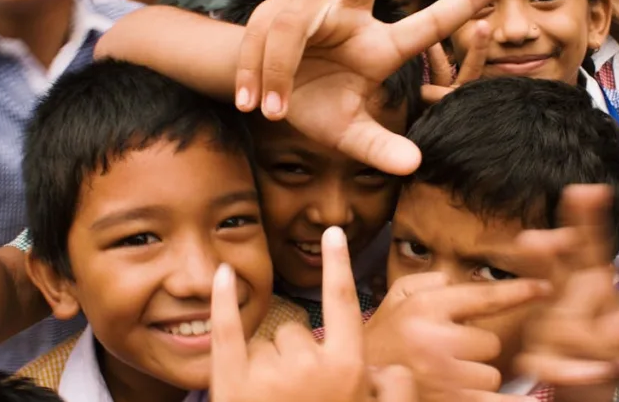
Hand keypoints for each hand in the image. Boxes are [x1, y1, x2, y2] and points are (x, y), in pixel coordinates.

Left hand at [210, 226, 416, 401]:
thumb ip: (396, 394)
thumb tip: (395, 368)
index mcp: (348, 370)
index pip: (344, 302)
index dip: (339, 264)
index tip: (335, 233)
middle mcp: (310, 365)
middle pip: (301, 330)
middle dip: (301, 356)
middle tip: (303, 398)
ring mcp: (268, 375)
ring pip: (270, 341)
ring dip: (271, 365)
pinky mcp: (231, 386)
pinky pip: (227, 332)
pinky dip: (222, 303)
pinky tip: (223, 275)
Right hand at [232, 0, 502, 175]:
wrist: (258, 97)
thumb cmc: (312, 108)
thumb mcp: (347, 135)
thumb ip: (380, 147)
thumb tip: (417, 167)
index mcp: (376, 47)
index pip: (423, 25)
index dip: (460, 5)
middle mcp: (346, 16)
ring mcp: (309, 9)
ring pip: (289, 28)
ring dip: (276, 73)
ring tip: (268, 111)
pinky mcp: (271, 12)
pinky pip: (265, 38)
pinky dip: (256, 74)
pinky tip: (249, 101)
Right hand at [364, 273, 552, 401]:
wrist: (349, 385)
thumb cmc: (376, 343)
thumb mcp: (392, 302)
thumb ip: (424, 283)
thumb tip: (452, 278)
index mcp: (424, 309)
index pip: (482, 297)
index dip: (517, 292)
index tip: (545, 288)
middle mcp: (435, 340)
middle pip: (489, 343)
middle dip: (474, 350)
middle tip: (446, 355)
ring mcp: (443, 376)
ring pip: (489, 374)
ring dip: (474, 378)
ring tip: (443, 378)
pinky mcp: (449, 401)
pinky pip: (492, 401)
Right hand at [514, 186, 618, 398]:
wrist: (586, 389)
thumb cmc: (607, 355)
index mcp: (585, 283)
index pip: (587, 246)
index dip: (587, 219)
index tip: (588, 192)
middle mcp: (559, 299)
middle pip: (554, 271)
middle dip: (544, 255)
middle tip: (534, 239)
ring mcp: (544, 328)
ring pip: (565, 325)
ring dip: (596, 345)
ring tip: (618, 362)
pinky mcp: (538, 360)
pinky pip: (552, 364)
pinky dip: (575, 372)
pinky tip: (594, 374)